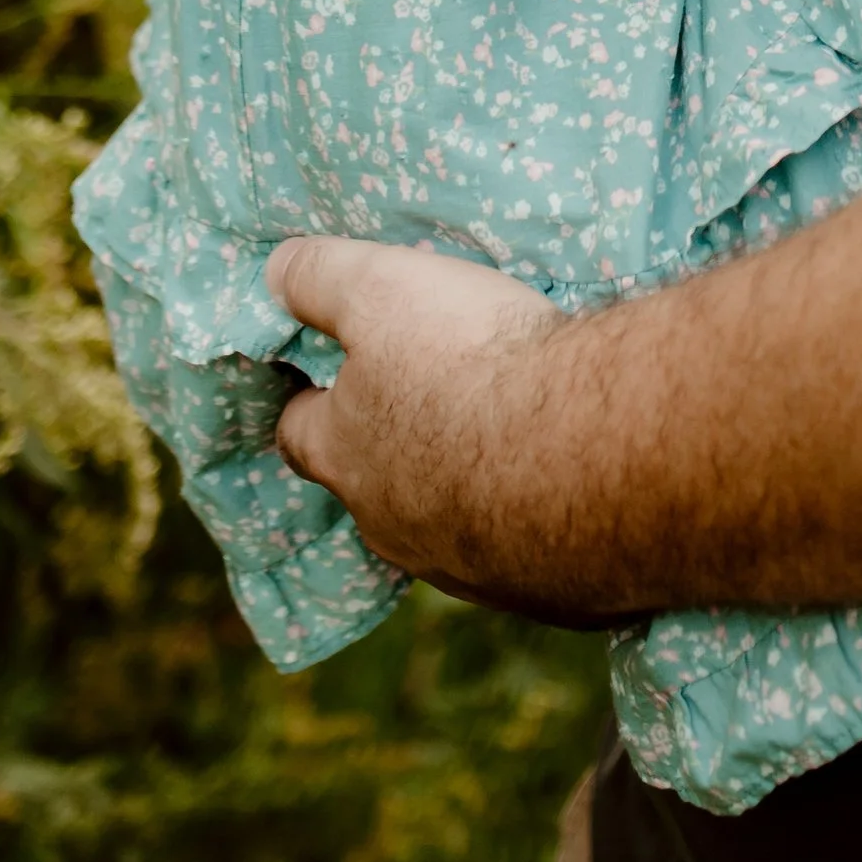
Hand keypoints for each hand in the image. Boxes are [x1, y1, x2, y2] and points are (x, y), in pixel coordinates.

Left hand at [266, 235, 568, 599]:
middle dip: (391, 448)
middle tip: (433, 400)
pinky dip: (526, 522)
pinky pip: (515, 553)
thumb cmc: (471, 361)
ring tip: (505, 445)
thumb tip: (271, 273)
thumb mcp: (383, 289)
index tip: (320, 380)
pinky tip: (559, 488)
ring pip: (440, 527)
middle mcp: (388, 524)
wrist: (590, 453)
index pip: (297, 433)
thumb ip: (319, 279)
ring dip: (460, 490)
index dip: (306, 402)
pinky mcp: (530, 589)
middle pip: (369, 487)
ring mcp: (459, 564)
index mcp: (345, 455)